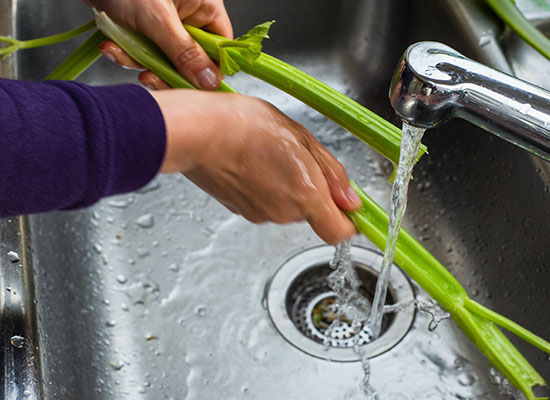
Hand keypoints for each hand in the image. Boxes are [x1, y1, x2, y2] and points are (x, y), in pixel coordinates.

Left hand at [83, 0, 231, 89]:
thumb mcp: (157, 18)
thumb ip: (184, 53)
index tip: (190, 85)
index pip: (219, 50)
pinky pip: (143, 53)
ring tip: (117, 49)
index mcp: (205, 8)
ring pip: (163, 60)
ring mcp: (166, 23)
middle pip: (191, 61)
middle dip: (165, 71)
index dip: (208, 72)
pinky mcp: (145, 28)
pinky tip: (110, 44)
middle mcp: (189, 17)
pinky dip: (126, 53)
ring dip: (138, 61)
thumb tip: (210, 82)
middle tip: (148, 76)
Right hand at [150, 89, 361, 243]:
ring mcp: (260, 215)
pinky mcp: (240, 211)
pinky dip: (264, 187)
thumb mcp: (300, 137)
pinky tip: (252, 163)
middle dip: (311, 188)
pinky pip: (265, 203)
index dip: (349, 222)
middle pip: (312, 212)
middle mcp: (284, 212)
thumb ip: (331, 173)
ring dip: (286, 185)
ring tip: (268, 155)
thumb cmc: (243, 126)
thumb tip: (352, 201)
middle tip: (296, 156)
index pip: (340, 232)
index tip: (349, 206)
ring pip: (287, 206)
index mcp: (305, 193)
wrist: (196, 133)